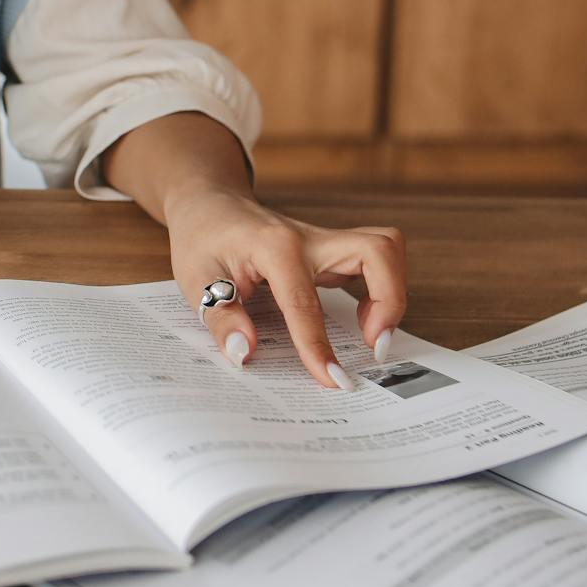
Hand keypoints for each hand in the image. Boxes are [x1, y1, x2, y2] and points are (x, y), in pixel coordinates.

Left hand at [165, 189, 406, 388]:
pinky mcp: (331, 251)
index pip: (305, 303)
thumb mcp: (195, 278)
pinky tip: (359, 318)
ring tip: (371, 334)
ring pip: (384, 250)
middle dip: (390, 300)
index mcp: (274, 247)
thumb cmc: (202, 238)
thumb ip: (220, 316)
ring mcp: (324, 242)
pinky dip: (380, 289)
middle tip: (373, 344)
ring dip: (391, 292)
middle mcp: (309, 239)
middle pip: (378, 251)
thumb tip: (244, 352)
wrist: (209, 204)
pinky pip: (371, 263)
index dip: (319, 346)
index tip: (334, 381)